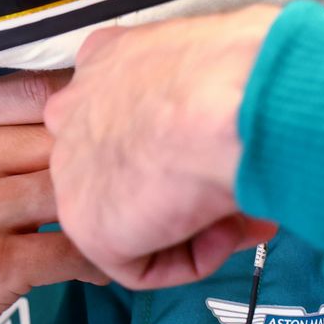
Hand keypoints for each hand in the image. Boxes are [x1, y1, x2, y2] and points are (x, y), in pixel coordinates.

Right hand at [0, 72, 106, 323]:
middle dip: (102, 160)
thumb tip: (61, 103)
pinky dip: (95, 259)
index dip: (83, 109)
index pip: (39, 89)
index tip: (108, 125)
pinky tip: (96, 264)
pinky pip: (74, 251)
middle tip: (130, 176)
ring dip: (105, 211)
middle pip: (63, 140)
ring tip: (119, 221)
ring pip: (74, 192)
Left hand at [45, 6, 280, 289]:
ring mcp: (74, 168)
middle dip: (189, 191)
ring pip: (134, 216)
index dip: (189, 146)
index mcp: (107, 58)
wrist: (232, 99)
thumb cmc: (246, 69)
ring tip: (250, 212)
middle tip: (247, 199)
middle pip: (131, 169)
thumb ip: (209, 95)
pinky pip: (141, 264)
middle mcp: (77, 109)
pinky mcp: (86, 223)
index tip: (232, 154)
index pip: (133, 113)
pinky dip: (192, 259)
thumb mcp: (224, 60)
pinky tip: (225, 231)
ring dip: (196, 225)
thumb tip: (234, 131)